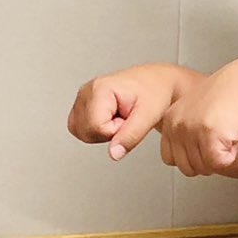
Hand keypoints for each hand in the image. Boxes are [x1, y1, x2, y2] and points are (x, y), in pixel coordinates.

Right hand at [67, 64, 184, 159]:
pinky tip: (110, 119)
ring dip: (102, 133)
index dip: (115, 130)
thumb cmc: (154, 93)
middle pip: (86, 132)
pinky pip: (81, 130)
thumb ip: (130, 136)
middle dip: (108, 134)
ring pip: (81, 133)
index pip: (96, 127)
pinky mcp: (82, 105)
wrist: (156, 83)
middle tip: (125, 118)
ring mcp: (82, 98)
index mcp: (100, 88)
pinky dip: (96, 131)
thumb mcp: (149, 116)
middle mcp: (86, 91)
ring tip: (119, 117)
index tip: (128, 118)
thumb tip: (114, 154)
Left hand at [158, 61, 237, 175]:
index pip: (170, 159)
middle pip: (186, 167)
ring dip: (219, 156)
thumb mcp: (195, 111)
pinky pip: (218, 164)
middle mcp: (176, 123)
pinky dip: (231, 155)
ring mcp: (191, 129)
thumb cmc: (231, 96)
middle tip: (220, 138)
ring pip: (203, 167)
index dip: (192, 157)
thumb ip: (183, 131)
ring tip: (226, 132)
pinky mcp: (208, 134)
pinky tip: (233, 134)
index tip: (206, 142)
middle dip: (206, 160)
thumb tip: (179, 157)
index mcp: (170, 118)